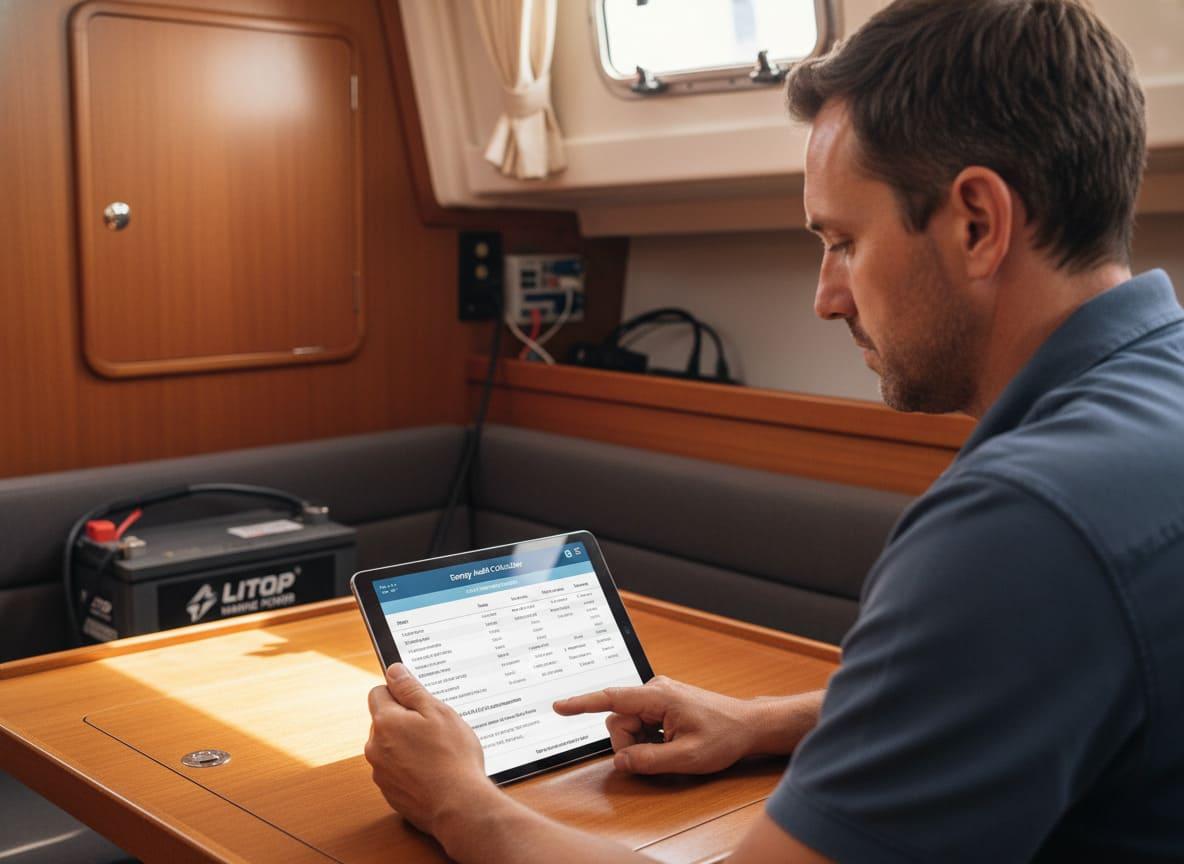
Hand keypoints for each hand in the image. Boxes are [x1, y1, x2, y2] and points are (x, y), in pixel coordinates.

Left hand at [365, 663, 493, 833]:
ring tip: (437, 752)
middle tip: (434, 728)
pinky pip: (397, 770)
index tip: (418, 700)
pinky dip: (411, 768)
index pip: (378, 692)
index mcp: (385, 723)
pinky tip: (433, 772)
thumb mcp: (437, 712)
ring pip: (391, 747)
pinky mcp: (390, 792)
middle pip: (385, 721)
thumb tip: (393, 671)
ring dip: (408, 745)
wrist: (459, 806)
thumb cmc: (452, 757)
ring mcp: (381, 773)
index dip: (400, 692)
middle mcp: (375, 748)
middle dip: (405, 720)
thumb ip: (411, 689)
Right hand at [553, 675, 765, 774]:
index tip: (558, 706)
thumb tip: (619, 761)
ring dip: (641, 743)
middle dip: (630, 744)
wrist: (748, 725)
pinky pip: (641, 723)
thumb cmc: (725, 736)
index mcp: (658, 696)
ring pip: (629, 724)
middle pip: (619, 720)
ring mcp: (658, 696)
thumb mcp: (687, 757)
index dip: (582, 703)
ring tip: (670, 748)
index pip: (611, 699)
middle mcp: (654, 690)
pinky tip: (670, 743)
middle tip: (658, 757)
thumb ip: (648, 760)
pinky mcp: (662, 703)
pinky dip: (649, 738)